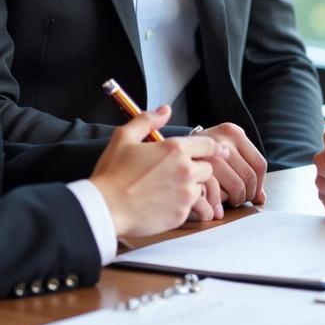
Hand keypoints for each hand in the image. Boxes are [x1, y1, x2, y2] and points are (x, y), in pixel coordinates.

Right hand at [90, 105, 226, 235]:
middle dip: (198, 167)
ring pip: (201, 188)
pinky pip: (191, 207)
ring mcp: (185, 194)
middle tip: (179, 171)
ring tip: (169, 188)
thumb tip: (165, 110)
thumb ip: (147, 120)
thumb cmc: (113, 174)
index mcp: (175, 149)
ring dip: (191, 186)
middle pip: (208, 167)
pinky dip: (182, 204)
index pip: (209, 144)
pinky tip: (164, 202)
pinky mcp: (181, 214)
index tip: (220, 150)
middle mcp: (185, 171)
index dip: (215, 147)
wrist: (105, 208)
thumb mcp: (124, 137)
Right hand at [192, 122, 266, 207]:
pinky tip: (214, 207)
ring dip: (235, 199)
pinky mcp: (195, 171)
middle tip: (238, 200)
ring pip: (237, 186)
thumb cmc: (200, 156)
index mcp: (232, 132)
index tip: (251, 194)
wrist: (168, 154)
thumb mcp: (223, 150)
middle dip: (246, 194)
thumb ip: (244, 168)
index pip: (259, 165)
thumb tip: (261, 198)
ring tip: (227, 202)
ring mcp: (208, 155)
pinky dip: (219, 205)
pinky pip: (218, 194)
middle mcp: (222, 140)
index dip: (258, 185)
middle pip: (249, 177)